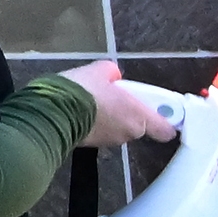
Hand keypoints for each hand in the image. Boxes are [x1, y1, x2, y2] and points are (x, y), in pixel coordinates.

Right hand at [64, 61, 183, 149]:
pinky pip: (100, 132)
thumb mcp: (98, 71)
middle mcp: (129, 133)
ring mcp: (110, 142)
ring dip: (110, 118)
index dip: (164, 119)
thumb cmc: (82, 91)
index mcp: (138, 117)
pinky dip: (94, 123)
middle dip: (128, 112)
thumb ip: (112, 73)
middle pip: (138, 125)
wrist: (51, 113)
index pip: (166, 130)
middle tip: (112, 97)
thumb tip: (113, 76)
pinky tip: (79, 111)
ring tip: (90, 103)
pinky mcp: (92, 145)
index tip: (157, 108)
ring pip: (118, 128)